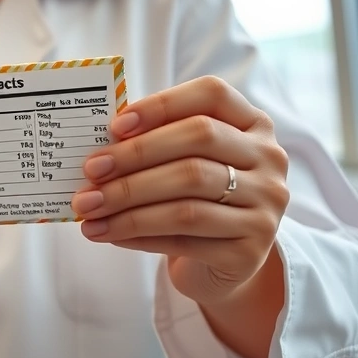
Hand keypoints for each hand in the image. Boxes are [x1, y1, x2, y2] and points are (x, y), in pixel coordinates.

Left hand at [71, 76, 290, 305]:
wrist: (223, 262)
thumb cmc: (193, 198)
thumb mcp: (182, 161)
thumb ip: (153, 143)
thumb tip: (99, 149)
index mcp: (252, 124)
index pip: (211, 95)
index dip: (161, 105)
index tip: (115, 126)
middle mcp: (269, 160)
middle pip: (198, 142)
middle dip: (134, 157)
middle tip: (90, 172)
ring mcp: (266, 208)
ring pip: (188, 197)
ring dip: (127, 204)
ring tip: (88, 210)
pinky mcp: (250, 252)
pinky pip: (184, 237)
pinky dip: (138, 234)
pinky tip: (108, 232)